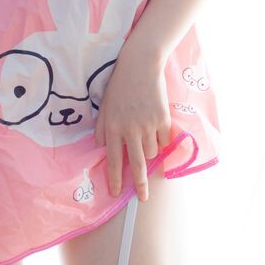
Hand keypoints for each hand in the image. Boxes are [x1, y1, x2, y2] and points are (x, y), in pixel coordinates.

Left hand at [94, 40, 171, 199]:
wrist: (140, 65)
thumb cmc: (119, 86)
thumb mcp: (104, 106)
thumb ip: (102, 128)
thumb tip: (101, 147)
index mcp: (113, 127)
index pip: (113, 160)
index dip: (114, 179)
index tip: (116, 193)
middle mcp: (130, 129)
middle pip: (137, 164)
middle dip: (139, 185)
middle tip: (143, 198)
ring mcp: (148, 125)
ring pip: (151, 153)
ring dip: (148, 154)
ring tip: (145, 141)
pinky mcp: (163, 119)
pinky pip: (163, 141)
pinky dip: (160, 142)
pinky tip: (156, 132)